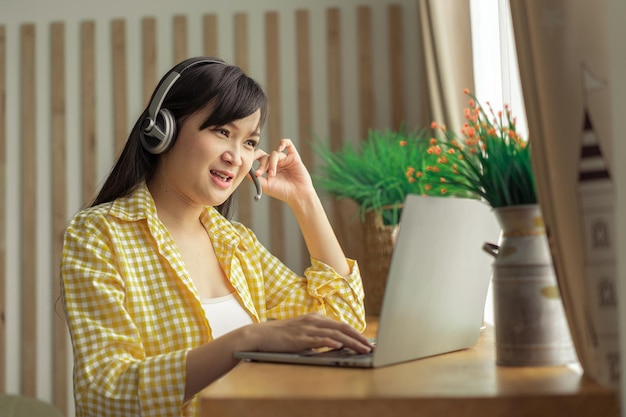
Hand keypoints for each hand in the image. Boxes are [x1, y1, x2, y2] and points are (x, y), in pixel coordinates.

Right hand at [246, 313, 372, 353]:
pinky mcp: (299, 338)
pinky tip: (339, 346)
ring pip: (334, 333)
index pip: (341, 325)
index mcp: (316, 318)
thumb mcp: (303, 333)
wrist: (260, 335)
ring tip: (362, 349)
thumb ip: (318, 336)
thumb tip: (335, 344)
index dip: (356, 333)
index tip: (368, 342)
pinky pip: (318, 339)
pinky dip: (330, 342)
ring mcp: (307, 328)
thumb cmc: (281, 336)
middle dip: (359, 338)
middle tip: (371, 347)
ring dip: (351, 342)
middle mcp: (314, 321)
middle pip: (342, 327)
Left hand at [252, 139, 314, 202]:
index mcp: (268, 168)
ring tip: (273, 174)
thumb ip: (254, 178)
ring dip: (271, 164)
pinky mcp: (294, 157)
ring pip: (274, 154)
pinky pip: (288, 144)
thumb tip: (244, 170)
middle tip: (260, 173)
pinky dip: (283, 143)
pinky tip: (280, 148)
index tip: (251, 169)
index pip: (258, 158)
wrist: (297, 196)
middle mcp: (276, 162)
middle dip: (261, 163)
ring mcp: (284, 159)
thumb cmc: (282, 192)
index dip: (253, 160)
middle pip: (264, 155)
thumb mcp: (264, 186)